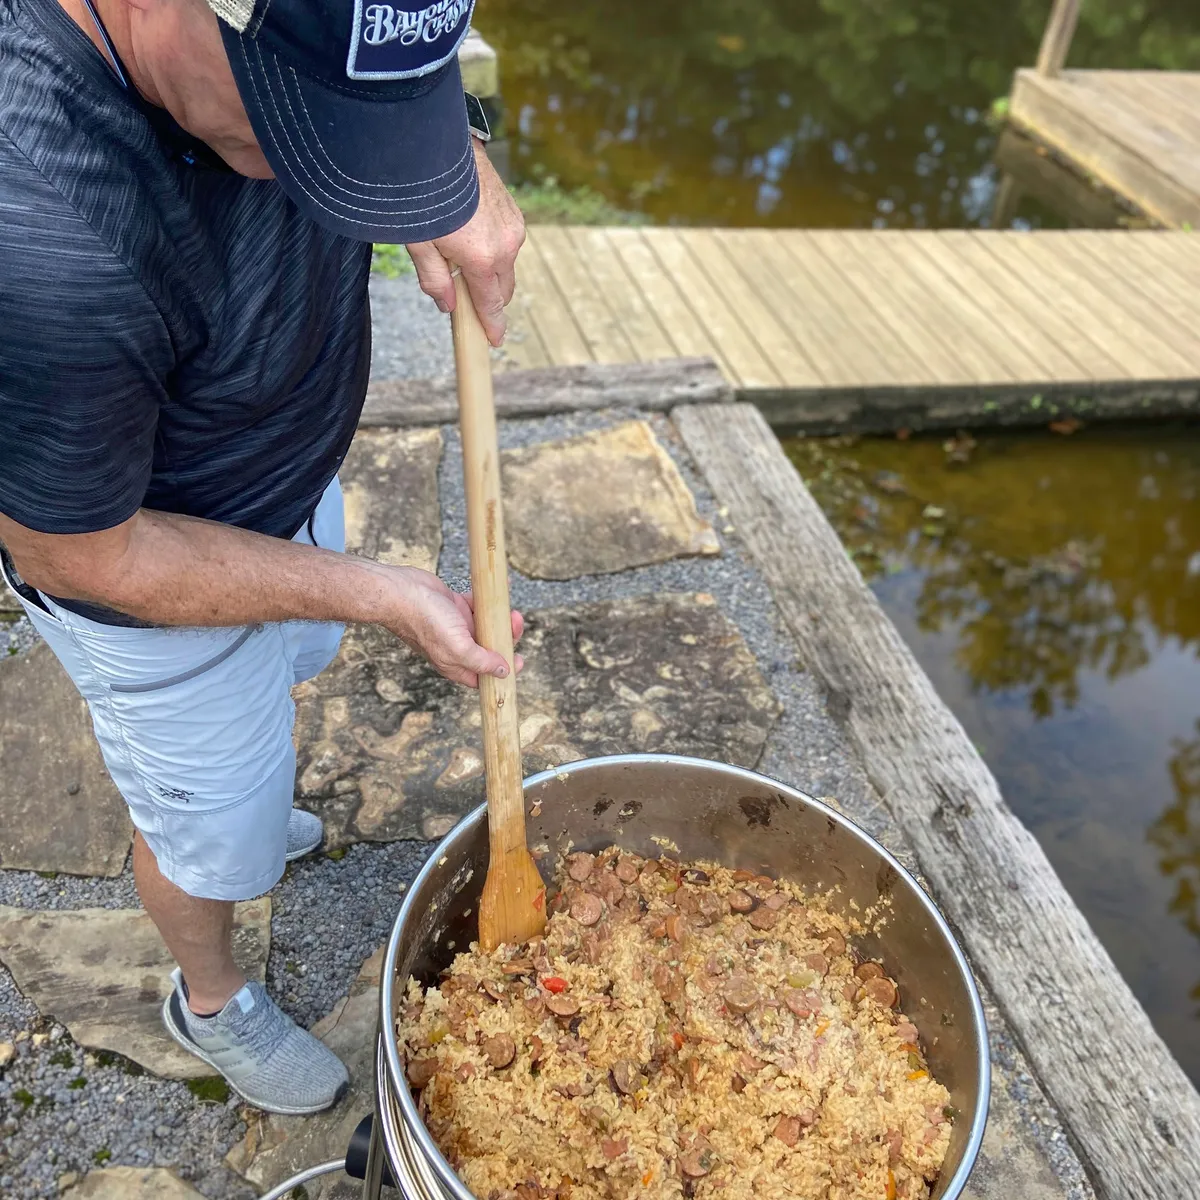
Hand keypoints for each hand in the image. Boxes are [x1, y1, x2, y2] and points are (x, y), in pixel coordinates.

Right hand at [387, 568, 523, 687]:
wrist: (401, 591)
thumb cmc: (425, 621)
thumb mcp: (457, 647)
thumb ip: (481, 662)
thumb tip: (502, 672)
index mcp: (455, 664)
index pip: (483, 676)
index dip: (502, 671)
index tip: (520, 660)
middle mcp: (457, 647)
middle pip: (489, 649)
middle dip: (506, 639)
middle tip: (515, 624)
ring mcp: (456, 626)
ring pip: (487, 627)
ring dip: (502, 620)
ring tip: (512, 611)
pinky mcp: (455, 606)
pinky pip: (478, 604)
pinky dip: (490, 600)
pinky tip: (502, 591)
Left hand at [405, 140, 524, 345]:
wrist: (437, 142)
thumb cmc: (423, 192)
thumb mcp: (418, 243)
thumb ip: (434, 279)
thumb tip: (447, 305)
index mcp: (483, 259)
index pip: (491, 304)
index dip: (491, 326)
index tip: (494, 340)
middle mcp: (506, 245)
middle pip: (502, 289)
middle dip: (487, 298)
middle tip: (462, 299)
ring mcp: (513, 226)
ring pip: (505, 265)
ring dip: (488, 271)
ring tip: (457, 256)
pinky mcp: (513, 210)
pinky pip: (507, 242)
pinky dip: (492, 249)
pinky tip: (468, 236)